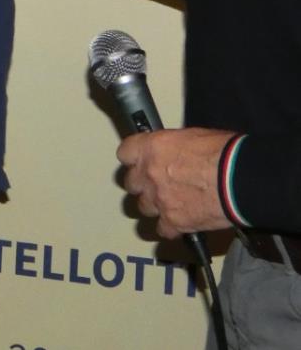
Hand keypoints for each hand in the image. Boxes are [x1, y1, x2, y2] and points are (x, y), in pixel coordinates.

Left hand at [118, 128, 234, 236]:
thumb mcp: (193, 136)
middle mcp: (148, 174)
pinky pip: (163, 229)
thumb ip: (173, 146)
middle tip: (157, 184)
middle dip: (143, 184)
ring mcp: (159, 199)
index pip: (125, 153)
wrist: (241, 179)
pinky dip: (171, 228)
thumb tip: (175, 152)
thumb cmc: (224, 153)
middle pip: (131, 183)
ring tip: (171, 204)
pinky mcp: (174, 222)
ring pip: (143, 207)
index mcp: (150, 148)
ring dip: (155, 206)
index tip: (141, 161)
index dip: (134, 158)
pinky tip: (181, 223)